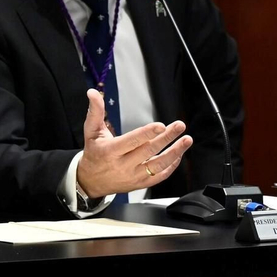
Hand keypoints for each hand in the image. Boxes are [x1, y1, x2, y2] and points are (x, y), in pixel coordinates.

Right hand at [75, 89, 191, 197]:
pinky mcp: (140, 183)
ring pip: (158, 165)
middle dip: (167, 138)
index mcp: (110, 151)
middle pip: (149, 151)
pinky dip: (171, 166)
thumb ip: (95, 111)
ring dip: (175, 152)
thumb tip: (93, 93)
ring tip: (186, 140)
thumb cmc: (94, 154)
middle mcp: (123, 165)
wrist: (91, 181)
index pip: (132, 141)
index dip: (147, 133)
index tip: (161, 126)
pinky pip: (159, 176)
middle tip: (179, 126)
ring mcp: (133, 176)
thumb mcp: (90, 132)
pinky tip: (178, 155)